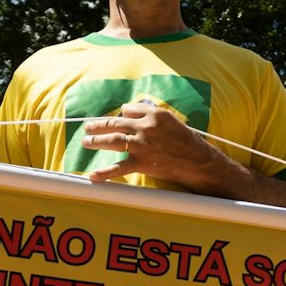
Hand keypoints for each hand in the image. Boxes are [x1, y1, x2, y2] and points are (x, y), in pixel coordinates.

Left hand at [80, 99, 219, 188]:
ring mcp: (142, 144)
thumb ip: (152, 116)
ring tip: (86, 141)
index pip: (127, 110)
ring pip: (112, 140)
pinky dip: (105, 173)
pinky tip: (93, 176)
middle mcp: (145, 126)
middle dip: (99, 124)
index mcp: (154, 114)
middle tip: (88, 126)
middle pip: (115, 123)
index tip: (115, 121)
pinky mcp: (142, 162)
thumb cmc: (187, 141)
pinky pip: (119, 167)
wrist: (198, 162)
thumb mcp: (171, 121)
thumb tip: (135, 113)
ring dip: (96, 140)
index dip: (120, 116)